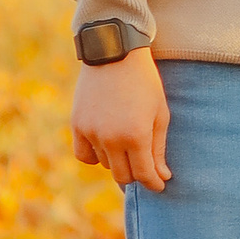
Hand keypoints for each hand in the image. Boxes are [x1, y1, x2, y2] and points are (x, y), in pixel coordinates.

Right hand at [72, 51, 170, 190]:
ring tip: (127, 141)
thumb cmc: (145, 82)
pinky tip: (107, 146)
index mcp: (137, 135)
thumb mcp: (160, 113)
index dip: (154, 183)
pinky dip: (95, 156)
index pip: (144, 174)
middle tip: (145, 166)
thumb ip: (159, 148)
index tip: (160, 184)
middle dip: (137, 175)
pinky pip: (84, 156)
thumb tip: (162, 176)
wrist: (115, 54)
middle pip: (123, 175)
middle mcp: (112, 139)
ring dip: (117, 160)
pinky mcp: (77, 126)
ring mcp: (91, 133)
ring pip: (105, 164)